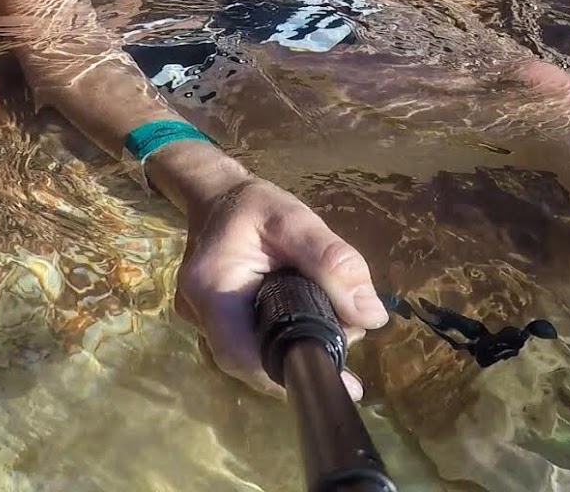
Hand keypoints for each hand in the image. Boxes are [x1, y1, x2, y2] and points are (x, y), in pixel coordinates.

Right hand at [175, 176, 387, 399]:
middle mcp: (197, 313)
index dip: (286, 371)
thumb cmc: (253, 204)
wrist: (218, 197)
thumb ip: (332, 262)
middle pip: (250, 362)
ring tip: (334, 322)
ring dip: (294, 349)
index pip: (241, 354)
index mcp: (211, 287)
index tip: (332, 371)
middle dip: (300, 357)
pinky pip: (251, 345)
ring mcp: (201, 322)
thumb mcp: (295, 220)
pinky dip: (284, 339)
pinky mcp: (215, 325)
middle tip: (346, 334)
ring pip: (253, 357)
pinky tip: (311, 321)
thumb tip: (372, 315)